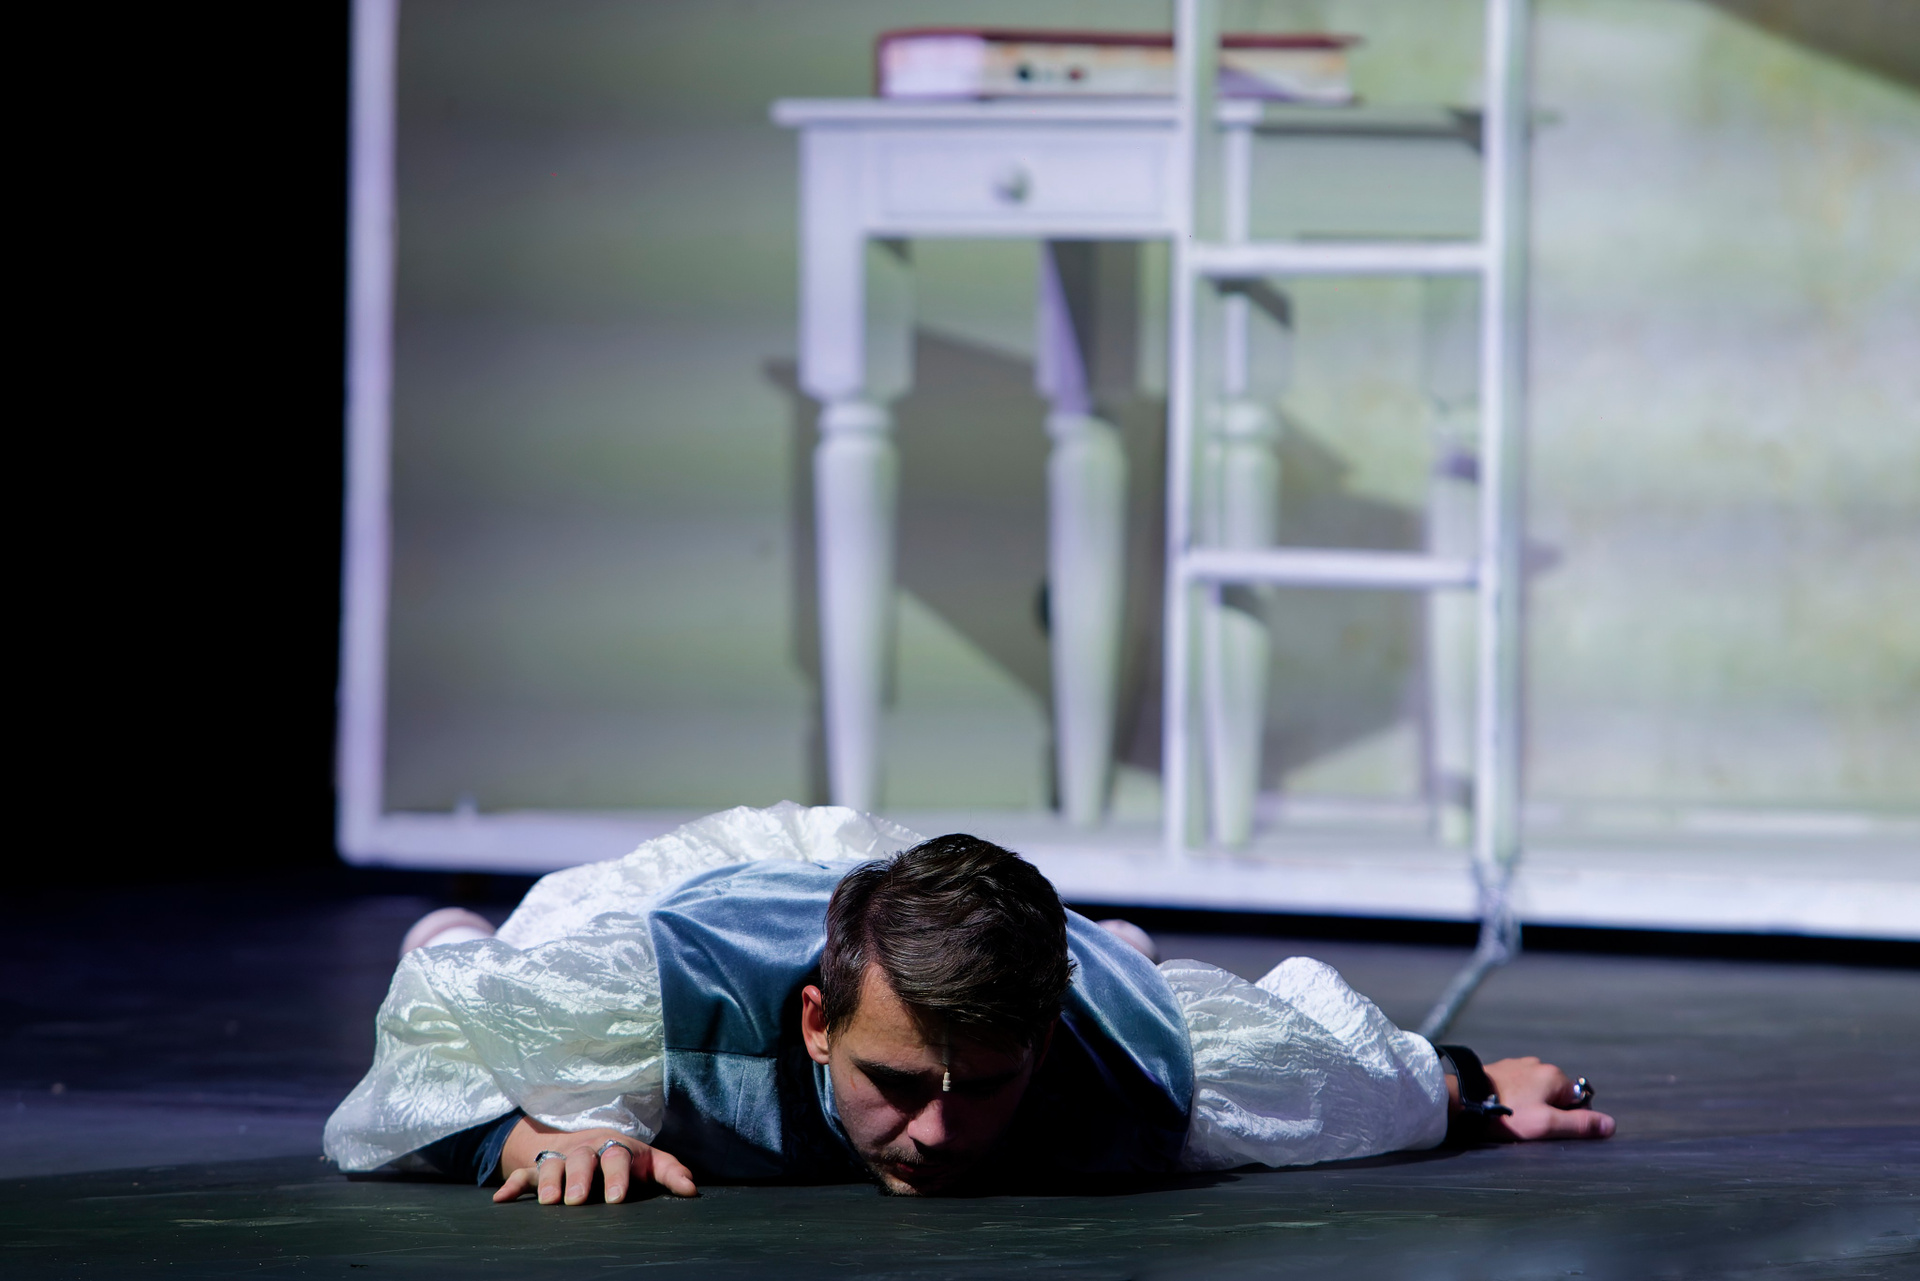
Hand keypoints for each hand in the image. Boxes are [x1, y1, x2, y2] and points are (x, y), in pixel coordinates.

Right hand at [493, 1119, 697, 1204]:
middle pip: (581, 1159)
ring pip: (551, 1164)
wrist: (589, 1137)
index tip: (616, 1198)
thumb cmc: (624, 1157)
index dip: (617, 1176)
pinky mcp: (538, 1169)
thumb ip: (670, 1172)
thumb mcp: (648, 1161)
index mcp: (614, 1147)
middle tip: (576, 1200)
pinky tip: (500, 1200)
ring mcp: (560, 1158)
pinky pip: (522, 1175)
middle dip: (578, 1178)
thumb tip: (692, 1190)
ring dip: (548, 1180)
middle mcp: (585, 1151)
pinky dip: (511, 1185)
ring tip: (548, 1201)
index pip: (617, 1157)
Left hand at [1482, 1056, 1614, 1141]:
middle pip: (1557, 1094)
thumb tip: (1611, 1125)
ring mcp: (1518, 1064)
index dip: (1568, 1118)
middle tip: (1528, 1124)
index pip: (1578, 1100)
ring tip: (1513, 1116)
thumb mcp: (1547, 1124)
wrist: (1465, 1100)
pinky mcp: (1501, 1069)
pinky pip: (1518, 1086)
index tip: (1548, 1127)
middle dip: (1548, 1111)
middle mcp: (1538, 1064)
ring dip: (1530, 1104)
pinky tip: (1503, 1107)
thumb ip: (1579, 1125)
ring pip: (1536, 1090)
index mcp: (1554, 1075)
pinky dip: (1515, 1097)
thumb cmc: (1508, 1114)